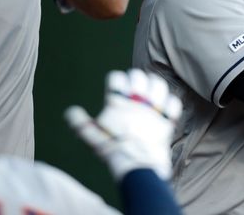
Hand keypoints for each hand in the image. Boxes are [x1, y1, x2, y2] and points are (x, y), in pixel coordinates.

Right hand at [65, 69, 181, 180]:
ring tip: (150, 89)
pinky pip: (174, 102)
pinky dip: (170, 101)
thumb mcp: (92, 137)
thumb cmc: (112, 150)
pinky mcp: (167, 119)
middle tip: (133, 86)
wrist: (136, 167)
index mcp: (118, 102)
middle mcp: (137, 102)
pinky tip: (164, 104)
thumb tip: (70, 111)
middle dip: (134, 78)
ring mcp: (155, 109)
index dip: (116, 79)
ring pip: (158, 84)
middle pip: (138, 76)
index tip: (116, 85)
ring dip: (154, 84)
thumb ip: (81, 123)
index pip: (117, 78)